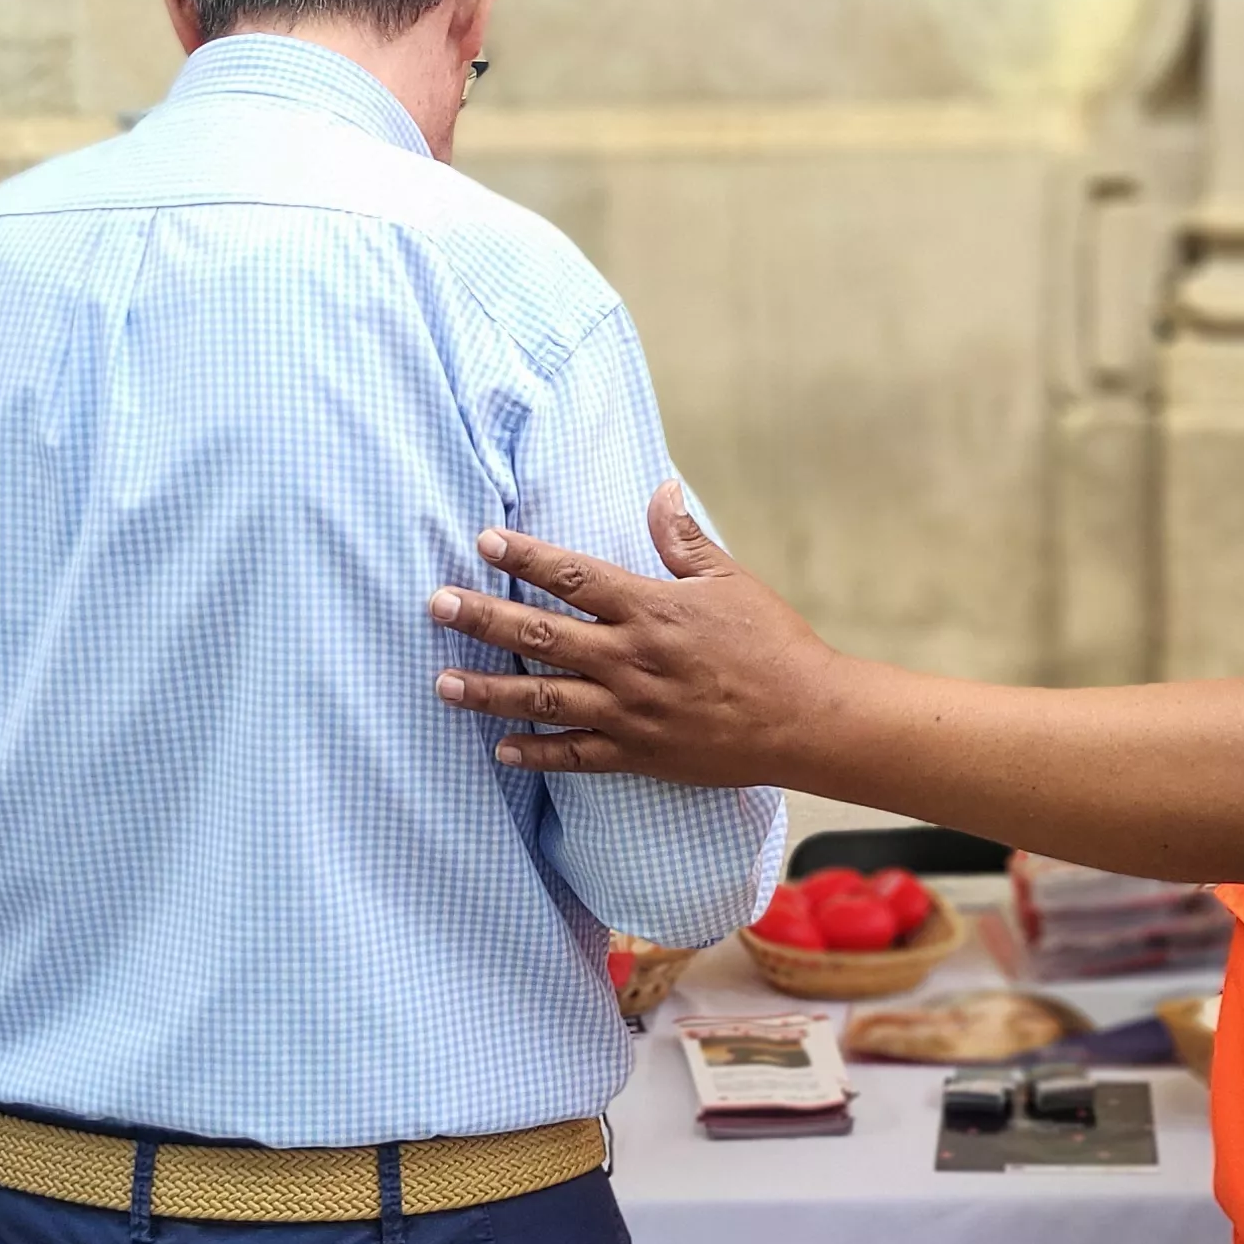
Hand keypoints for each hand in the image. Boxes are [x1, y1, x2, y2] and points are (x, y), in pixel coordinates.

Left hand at [426, 483, 842, 784]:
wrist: (807, 718)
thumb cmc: (772, 643)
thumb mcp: (730, 579)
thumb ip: (683, 538)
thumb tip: (659, 487)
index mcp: (650, 609)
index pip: (573, 576)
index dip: (525, 557)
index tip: (484, 541)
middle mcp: (630, 660)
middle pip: (541, 635)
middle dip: (483, 618)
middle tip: (436, 604)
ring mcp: (630, 711)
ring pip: (543, 700)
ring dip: (489, 691)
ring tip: (442, 682)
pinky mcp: (640, 754)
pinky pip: (576, 756)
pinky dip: (536, 754)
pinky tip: (499, 750)